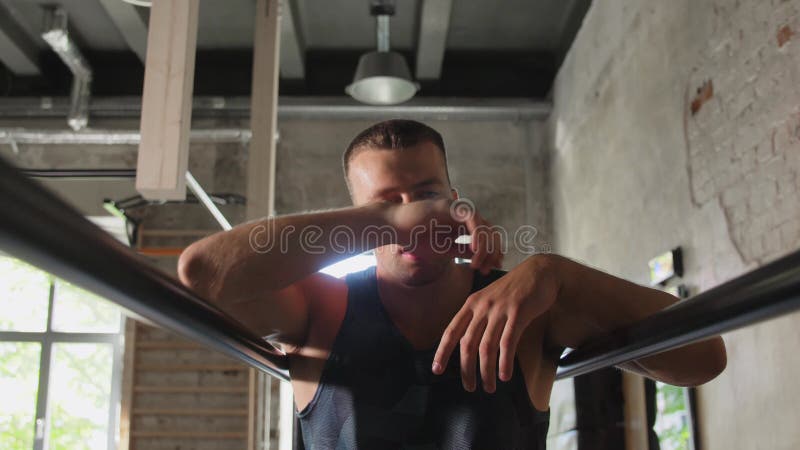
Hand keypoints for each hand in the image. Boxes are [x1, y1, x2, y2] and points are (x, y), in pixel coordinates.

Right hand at [383, 198, 503, 270]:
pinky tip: (474, 250)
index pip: (486, 235)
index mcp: (462, 224)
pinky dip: (477, 234)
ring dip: (485, 246)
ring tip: (477, 264)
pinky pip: (471, 218)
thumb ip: (462, 250)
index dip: (493, 250)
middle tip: (489, 268)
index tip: (493, 267)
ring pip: (483, 224)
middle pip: (490, 229)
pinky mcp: (449, 206)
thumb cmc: (415, 237)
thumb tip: (480, 259)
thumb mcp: (444, 249)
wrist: (394, 227)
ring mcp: (456, 209)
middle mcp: (462, 215)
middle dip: (493, 250)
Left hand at [431, 255, 560, 392]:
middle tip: (470, 387)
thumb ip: (479, 318)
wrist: (540, 271)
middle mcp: (482, 307)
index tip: (437, 370)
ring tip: (489, 387)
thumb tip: (469, 346)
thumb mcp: (490, 299)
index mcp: (472, 304)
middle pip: (467, 344)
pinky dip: (504, 362)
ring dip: (486, 371)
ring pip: (486, 347)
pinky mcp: (518, 313)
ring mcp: (499, 309)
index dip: (442, 352)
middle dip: (466, 370)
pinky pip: (507, 343)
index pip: (451, 331)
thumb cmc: (515, 289)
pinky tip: (505, 375)